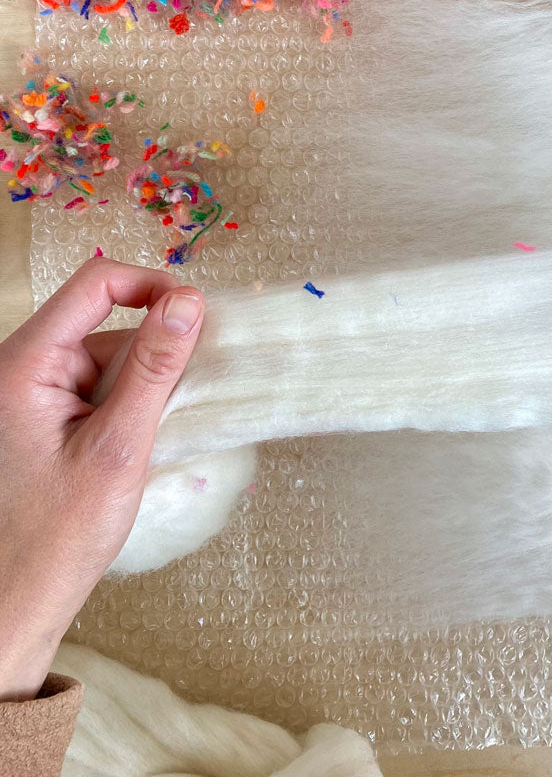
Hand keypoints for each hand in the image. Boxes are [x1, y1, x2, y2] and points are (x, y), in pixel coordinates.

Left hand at [0, 259, 203, 700]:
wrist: (16, 603)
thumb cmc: (57, 536)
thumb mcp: (119, 446)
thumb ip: (155, 368)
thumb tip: (188, 302)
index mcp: (24, 365)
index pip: (96, 283)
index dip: (153, 286)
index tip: (198, 314)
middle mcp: (19, 369)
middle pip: (104, 320)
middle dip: (154, 348)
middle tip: (191, 389)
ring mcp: (28, 394)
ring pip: (105, 354)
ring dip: (143, 381)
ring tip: (158, 431)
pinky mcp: (40, 416)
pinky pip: (96, 384)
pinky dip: (127, 402)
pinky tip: (140, 439)